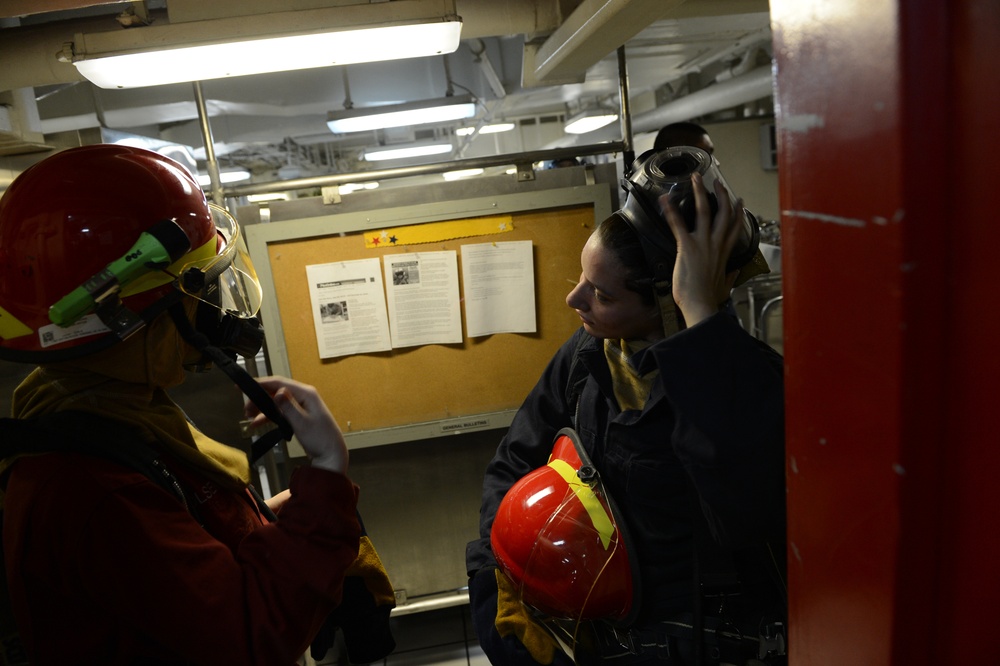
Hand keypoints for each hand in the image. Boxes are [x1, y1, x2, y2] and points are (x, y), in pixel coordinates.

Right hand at [246, 376, 348, 474]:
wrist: (331, 455)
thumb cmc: (320, 439)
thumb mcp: (302, 422)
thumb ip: (288, 407)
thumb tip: (277, 391)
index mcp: (306, 393)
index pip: (279, 383)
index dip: (260, 383)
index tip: (243, 385)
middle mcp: (303, 396)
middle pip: (275, 392)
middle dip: (259, 399)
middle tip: (245, 410)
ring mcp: (301, 406)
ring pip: (276, 402)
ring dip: (262, 409)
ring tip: (249, 417)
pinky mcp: (299, 416)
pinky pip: (280, 412)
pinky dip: (269, 416)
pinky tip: (258, 424)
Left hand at [661, 172, 742, 326]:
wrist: (700, 305)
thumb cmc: (709, 299)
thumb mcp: (724, 286)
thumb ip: (730, 277)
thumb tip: (735, 273)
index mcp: (724, 253)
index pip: (735, 228)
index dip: (738, 213)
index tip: (739, 201)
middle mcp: (716, 244)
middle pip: (724, 213)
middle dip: (722, 195)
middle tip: (717, 182)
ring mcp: (703, 243)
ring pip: (705, 211)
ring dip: (700, 192)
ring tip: (695, 178)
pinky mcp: (687, 246)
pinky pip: (678, 224)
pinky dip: (671, 210)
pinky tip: (664, 199)